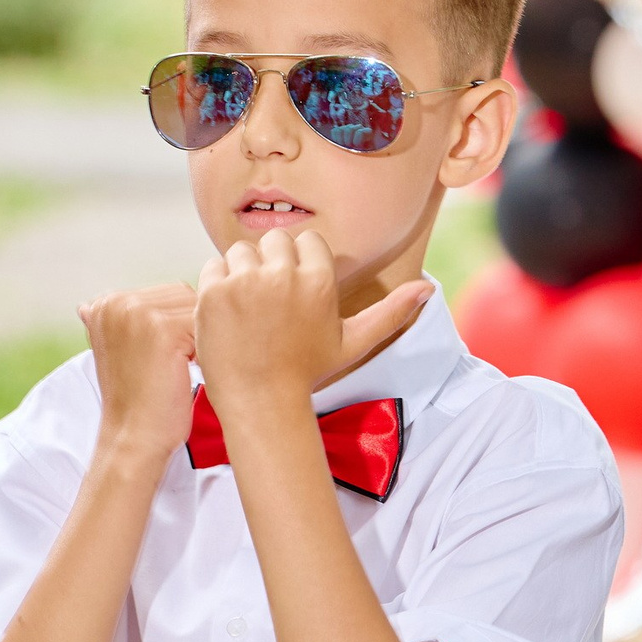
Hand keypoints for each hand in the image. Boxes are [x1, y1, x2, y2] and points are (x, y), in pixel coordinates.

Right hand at [79, 283, 197, 463]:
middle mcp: (117, 302)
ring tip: (179, 367)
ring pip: (197, 309)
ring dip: (199, 338)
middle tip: (176, 364)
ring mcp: (138, 313)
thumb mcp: (116, 352)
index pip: (168, 293)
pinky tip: (189, 371)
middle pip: (184, 295)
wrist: (134, 436)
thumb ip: (115, 324)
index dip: (181, 325)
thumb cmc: (137, 397)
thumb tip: (86, 306)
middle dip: (192, 328)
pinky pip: (205, 326)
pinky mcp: (162, 330)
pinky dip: (206, 350)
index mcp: (105, 303)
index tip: (168, 355)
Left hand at [194, 229, 429, 421]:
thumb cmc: (308, 371)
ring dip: (243, 272)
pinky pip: (213, 267)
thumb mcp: (354, 342)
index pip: (307, 242)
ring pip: (241, 251)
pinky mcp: (213, 292)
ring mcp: (244, 282)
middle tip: (270, 302)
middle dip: (272, 264)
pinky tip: (229, 313)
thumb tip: (429, 288)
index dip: (301, 265)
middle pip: (274, 241)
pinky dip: (217, 285)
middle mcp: (282, 275)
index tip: (296, 294)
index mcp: (318, 281)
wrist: (260, 401)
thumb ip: (391, 312)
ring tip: (249, 308)